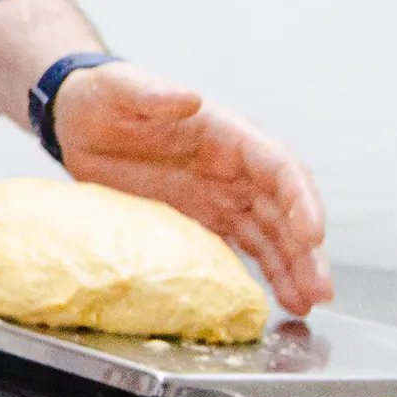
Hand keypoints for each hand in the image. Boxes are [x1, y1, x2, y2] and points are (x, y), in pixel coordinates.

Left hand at [55, 65, 331, 312]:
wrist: (77, 121)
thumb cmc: (104, 99)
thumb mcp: (121, 90)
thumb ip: (153, 94)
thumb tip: (190, 98)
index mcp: (229, 136)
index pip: (279, 169)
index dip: (300, 202)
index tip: (312, 235)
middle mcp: (236, 169)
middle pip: (285, 212)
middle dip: (306, 251)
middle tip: (320, 290)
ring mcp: (222, 196)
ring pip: (271, 236)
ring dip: (292, 269)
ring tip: (307, 307)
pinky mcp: (203, 219)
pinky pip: (242, 248)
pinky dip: (262, 273)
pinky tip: (279, 300)